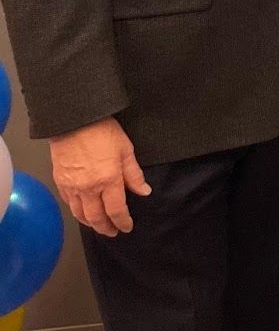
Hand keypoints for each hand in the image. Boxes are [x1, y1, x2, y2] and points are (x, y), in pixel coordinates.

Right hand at [50, 117, 150, 235]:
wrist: (74, 121)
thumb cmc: (102, 131)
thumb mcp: (126, 150)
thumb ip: (134, 174)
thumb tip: (143, 191)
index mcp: (108, 180)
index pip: (116, 210)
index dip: (123, 222)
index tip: (127, 227)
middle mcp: (88, 188)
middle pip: (96, 218)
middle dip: (106, 228)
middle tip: (113, 232)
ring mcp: (72, 187)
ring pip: (80, 214)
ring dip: (90, 224)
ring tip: (99, 226)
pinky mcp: (60, 183)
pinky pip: (69, 204)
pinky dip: (77, 212)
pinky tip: (83, 211)